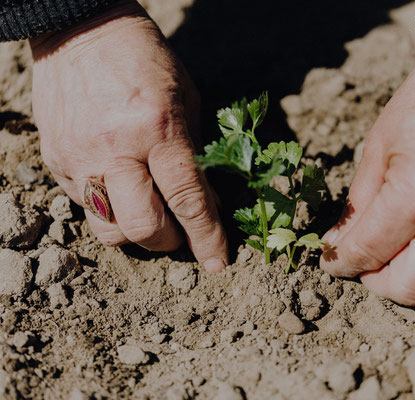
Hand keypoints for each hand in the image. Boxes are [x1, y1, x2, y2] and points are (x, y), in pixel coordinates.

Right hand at [29, 1, 227, 271]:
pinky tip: (122, 190)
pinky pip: (85, 207)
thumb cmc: (146, 61)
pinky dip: (111, 210)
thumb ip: (195, 155)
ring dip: (136, 234)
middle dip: (169, 242)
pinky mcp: (56, 161)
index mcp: (157, 128)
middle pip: (143, 227)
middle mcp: (115, 149)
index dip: (206, 237)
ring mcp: (79, 157)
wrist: (81, 31)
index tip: (218, 263)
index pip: (187, 199)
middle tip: (180, 233)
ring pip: (109, 229)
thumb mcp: (186, 100)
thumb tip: (206, 204)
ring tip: (150, 215)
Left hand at [320, 54, 414, 304]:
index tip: (330, 261)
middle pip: (407, 289)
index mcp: (414, 197)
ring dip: (407, 281)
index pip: (368, 253)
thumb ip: (356, 206)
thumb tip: (338, 245)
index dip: (340, 263)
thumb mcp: (376, 150)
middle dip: (374, 283)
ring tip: (391, 256)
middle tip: (362, 263)